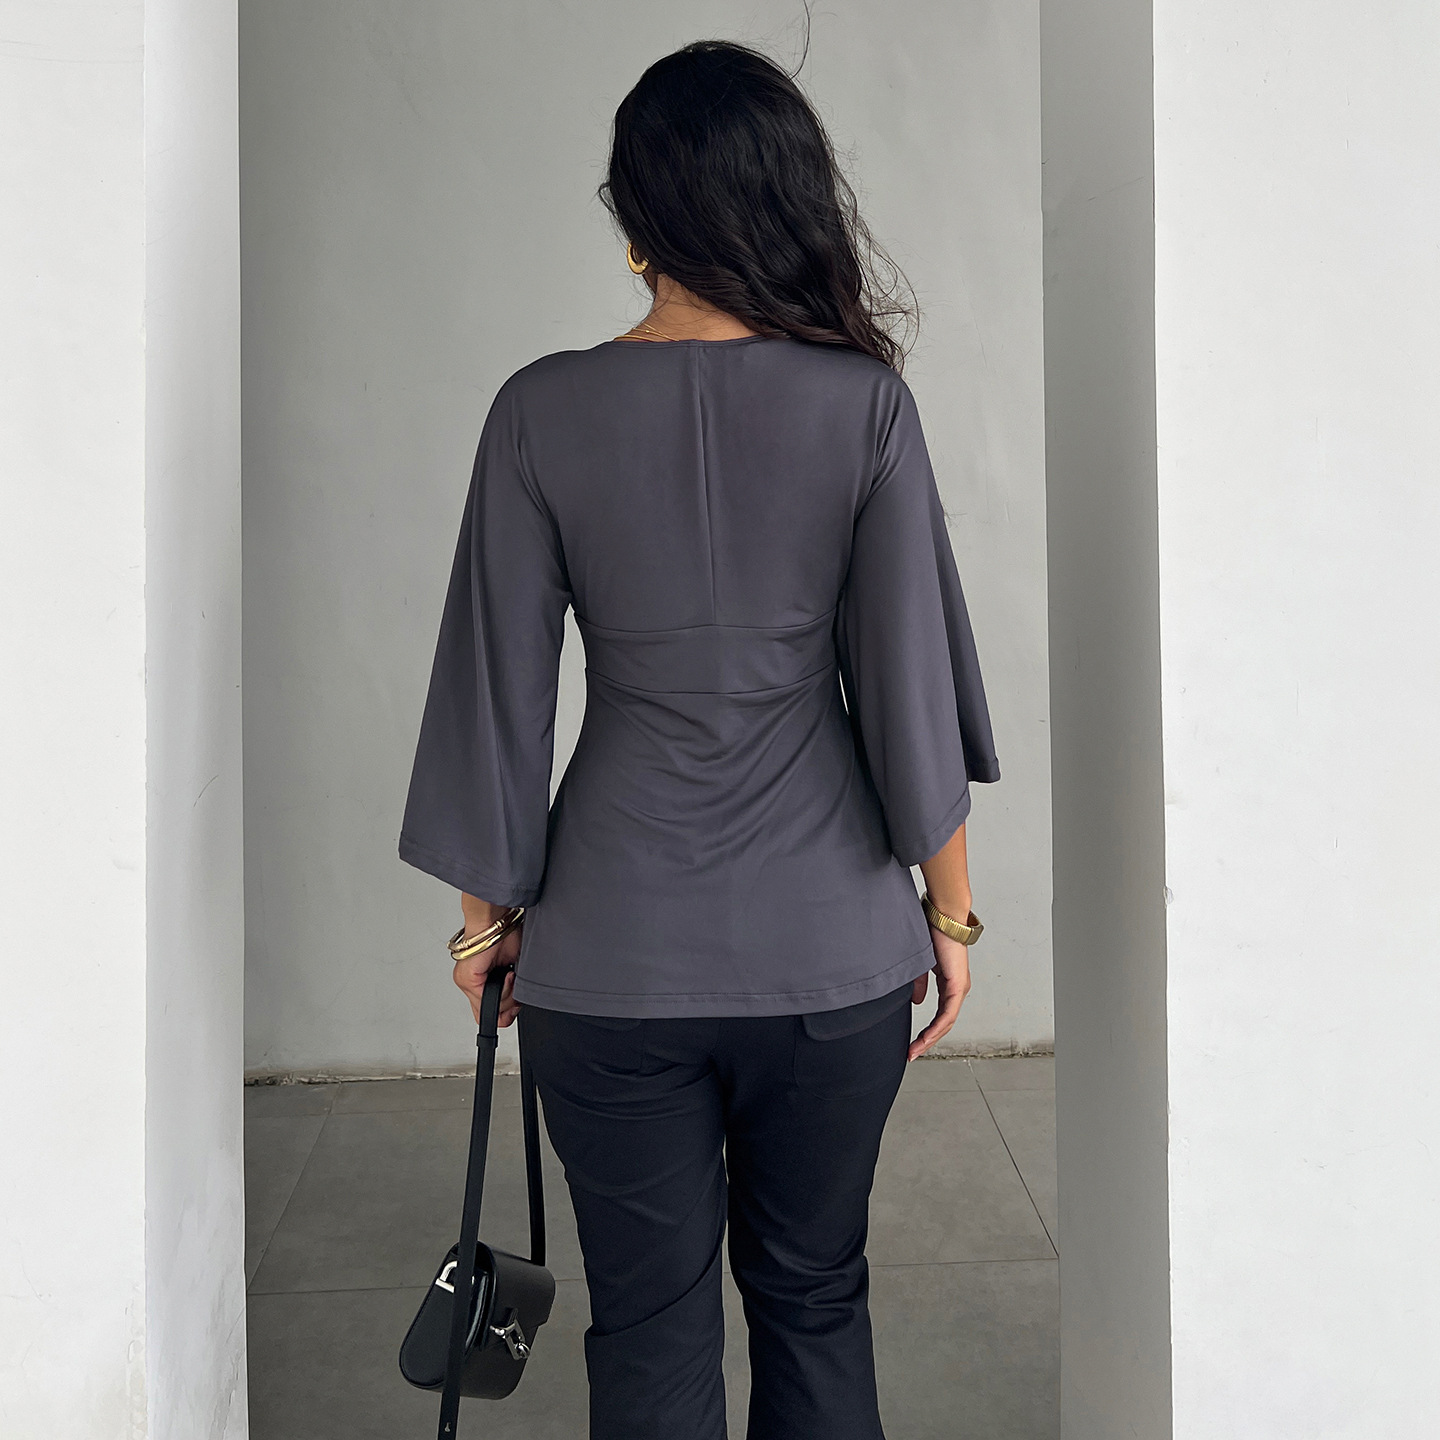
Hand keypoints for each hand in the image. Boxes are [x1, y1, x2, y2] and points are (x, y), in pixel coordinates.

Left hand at [452, 922, 522, 1027]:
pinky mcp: (468, 979)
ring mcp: (467, 983)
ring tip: (511, 975)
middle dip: (509, 1004)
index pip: (487, 1013)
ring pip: (490, 1009)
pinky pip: (488, 999)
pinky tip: (508, 974)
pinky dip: (504, 989)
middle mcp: (471, 984)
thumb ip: (511, 990)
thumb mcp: (514, 968)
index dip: (506, 1013)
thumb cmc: (506, 935)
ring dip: (508, 995)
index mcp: (480, 982)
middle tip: (514, 985)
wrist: (497, 918)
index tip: (517, 1002)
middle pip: (490, 1015)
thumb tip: (515, 1007)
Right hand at [908, 927, 971, 1061]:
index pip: (940, 1015)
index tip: (912, 1044)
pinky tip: (926, 1037)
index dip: (927, 1031)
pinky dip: (936, 1028)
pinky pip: (948, 1014)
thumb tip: (917, 1002)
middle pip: (944, 1024)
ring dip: (931, 1038)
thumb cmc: (931, 933)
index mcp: (950, 983)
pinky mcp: (957, 985)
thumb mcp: (920, 964)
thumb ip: (919, 984)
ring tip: (915, 1050)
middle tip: (912, 1053)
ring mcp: (959, 988)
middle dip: (927, 1041)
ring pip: (947, 1022)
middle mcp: (958, 988)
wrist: (942, 917)